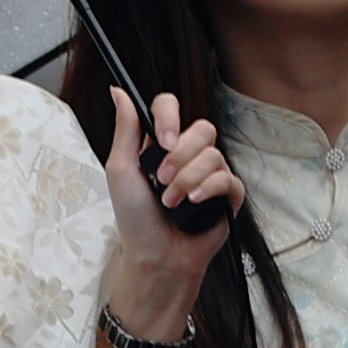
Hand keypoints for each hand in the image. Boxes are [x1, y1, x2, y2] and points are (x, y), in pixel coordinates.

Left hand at [100, 90, 240, 322]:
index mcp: (163, 144)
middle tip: (161, 180)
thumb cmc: (135, 218)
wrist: (155, 257)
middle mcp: (189, 155)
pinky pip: (228, 179)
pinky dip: (208, 190)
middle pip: (202, 128)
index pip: (171, 107)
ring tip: (172, 202)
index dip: (170, 117)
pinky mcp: (228, 195)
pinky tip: (194, 205)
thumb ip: (126, 129)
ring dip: (188, 179)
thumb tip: (118, 91)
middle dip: (181, 155)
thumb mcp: (120, 170)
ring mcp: (210, 174)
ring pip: (213, 155)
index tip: (163, 141)